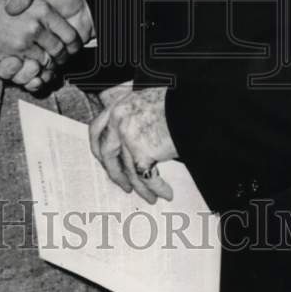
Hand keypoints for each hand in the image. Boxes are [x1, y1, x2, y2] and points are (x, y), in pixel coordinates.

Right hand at [0, 0, 93, 91]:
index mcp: (42, 8)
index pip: (68, 33)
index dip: (72, 42)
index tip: (69, 45)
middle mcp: (35, 26)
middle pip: (59, 50)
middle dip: (61, 56)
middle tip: (59, 57)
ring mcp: (23, 43)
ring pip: (46, 62)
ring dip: (48, 65)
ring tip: (46, 62)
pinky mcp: (11, 56)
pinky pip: (31, 70)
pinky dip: (34, 72)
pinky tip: (32, 66)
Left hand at [89, 86, 176, 202]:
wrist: (193, 105)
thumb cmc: (177, 100)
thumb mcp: (149, 95)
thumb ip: (134, 109)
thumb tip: (132, 124)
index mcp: (119, 105)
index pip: (97, 128)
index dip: (99, 147)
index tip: (102, 159)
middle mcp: (118, 120)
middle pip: (107, 152)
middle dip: (115, 172)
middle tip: (122, 183)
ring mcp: (128, 136)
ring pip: (127, 169)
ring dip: (138, 186)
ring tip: (148, 196)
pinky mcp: (141, 152)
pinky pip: (145, 177)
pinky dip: (156, 188)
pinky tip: (163, 193)